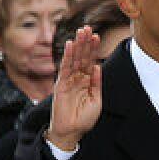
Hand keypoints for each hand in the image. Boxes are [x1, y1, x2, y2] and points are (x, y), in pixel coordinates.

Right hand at [47, 26, 101, 151]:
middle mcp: (77, 78)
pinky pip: (64, 68)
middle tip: (88, 27)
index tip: (97, 36)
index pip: (90, 61)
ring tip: (81, 32)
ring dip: (78, 45)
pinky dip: (67, 56)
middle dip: (85, 43)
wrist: (72, 131)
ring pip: (74, 59)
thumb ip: (96, 83)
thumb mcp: (96, 100)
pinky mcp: (60, 84)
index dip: (93, 49)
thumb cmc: (84, 118)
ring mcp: (68, 80)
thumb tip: (97, 67)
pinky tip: (70, 45)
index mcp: (87, 81)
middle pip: (82, 57)